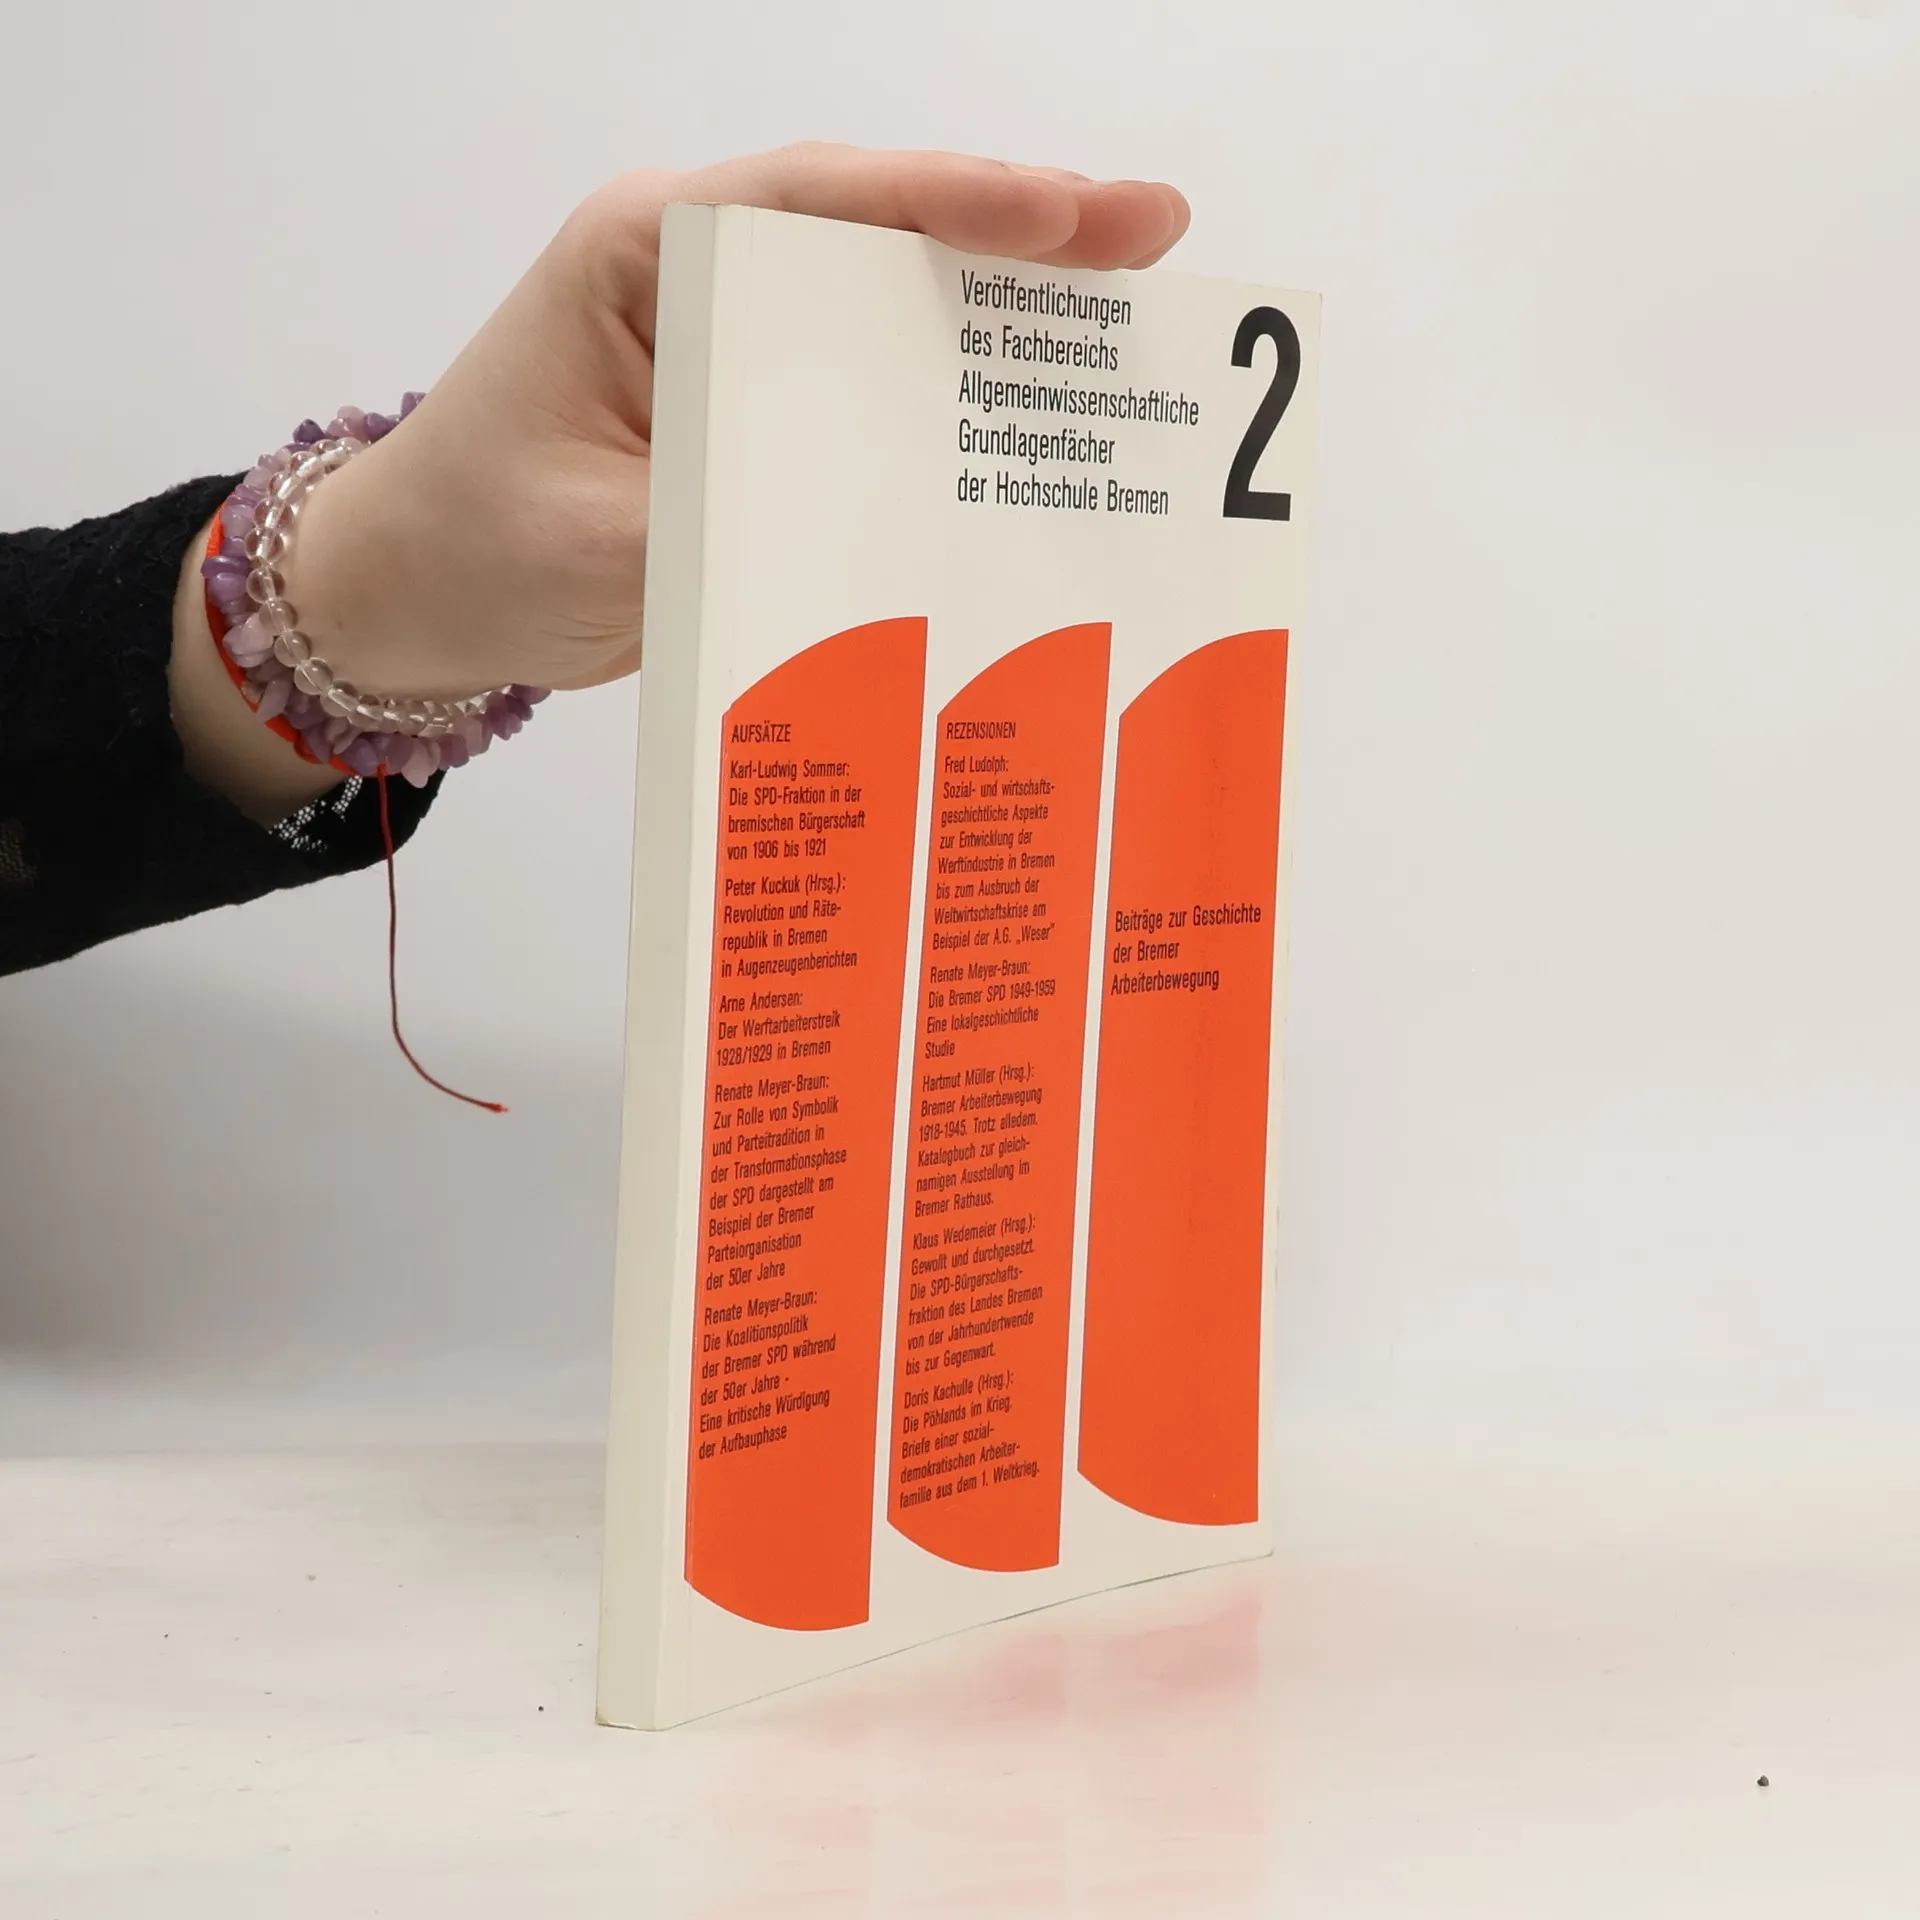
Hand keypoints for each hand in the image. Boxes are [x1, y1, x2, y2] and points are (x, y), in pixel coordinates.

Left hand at [285, 144, 1189, 700]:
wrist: (415, 598)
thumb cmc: (471, 542)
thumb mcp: (593, 543)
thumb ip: (728, 525)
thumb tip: (876, 538)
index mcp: (643, 257)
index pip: (810, 204)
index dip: (945, 203)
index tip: (1060, 213)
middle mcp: (702, 282)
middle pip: (877, 236)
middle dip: (1017, 237)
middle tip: (1153, 236)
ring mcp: (738, 351)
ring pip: (888, 311)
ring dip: (1004, 318)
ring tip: (1134, 314)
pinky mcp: (760, 424)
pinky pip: (872, 400)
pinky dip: (953, 408)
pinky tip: (1040, 422)